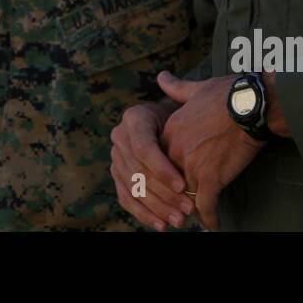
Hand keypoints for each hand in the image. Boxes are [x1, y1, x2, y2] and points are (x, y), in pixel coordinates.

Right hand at [109, 99, 195, 230]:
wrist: (170, 123)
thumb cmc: (181, 115)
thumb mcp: (181, 103)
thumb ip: (177, 91)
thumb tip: (165, 77)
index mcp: (133, 118)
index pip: (144, 148)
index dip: (162, 169)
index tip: (182, 185)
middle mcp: (119, 137)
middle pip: (139, 172)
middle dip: (164, 194)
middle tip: (187, 209)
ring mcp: (116, 158)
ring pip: (133, 188)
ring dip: (156, 208)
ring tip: (178, 221)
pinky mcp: (117, 176)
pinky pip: (126, 198)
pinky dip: (143, 214)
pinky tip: (160, 225)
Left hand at [158, 72, 266, 229]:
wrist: (249, 105)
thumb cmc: (226, 93)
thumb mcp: (196, 88)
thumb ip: (176, 88)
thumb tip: (162, 77)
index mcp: (170, 131)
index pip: (156, 160)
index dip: (162, 173)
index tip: (167, 181)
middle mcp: (175, 150)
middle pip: (166, 182)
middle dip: (170, 197)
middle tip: (174, 208)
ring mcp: (192, 166)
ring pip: (183, 197)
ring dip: (187, 210)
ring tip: (190, 218)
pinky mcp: (212, 178)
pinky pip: (206, 206)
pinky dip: (209, 218)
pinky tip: (213, 225)